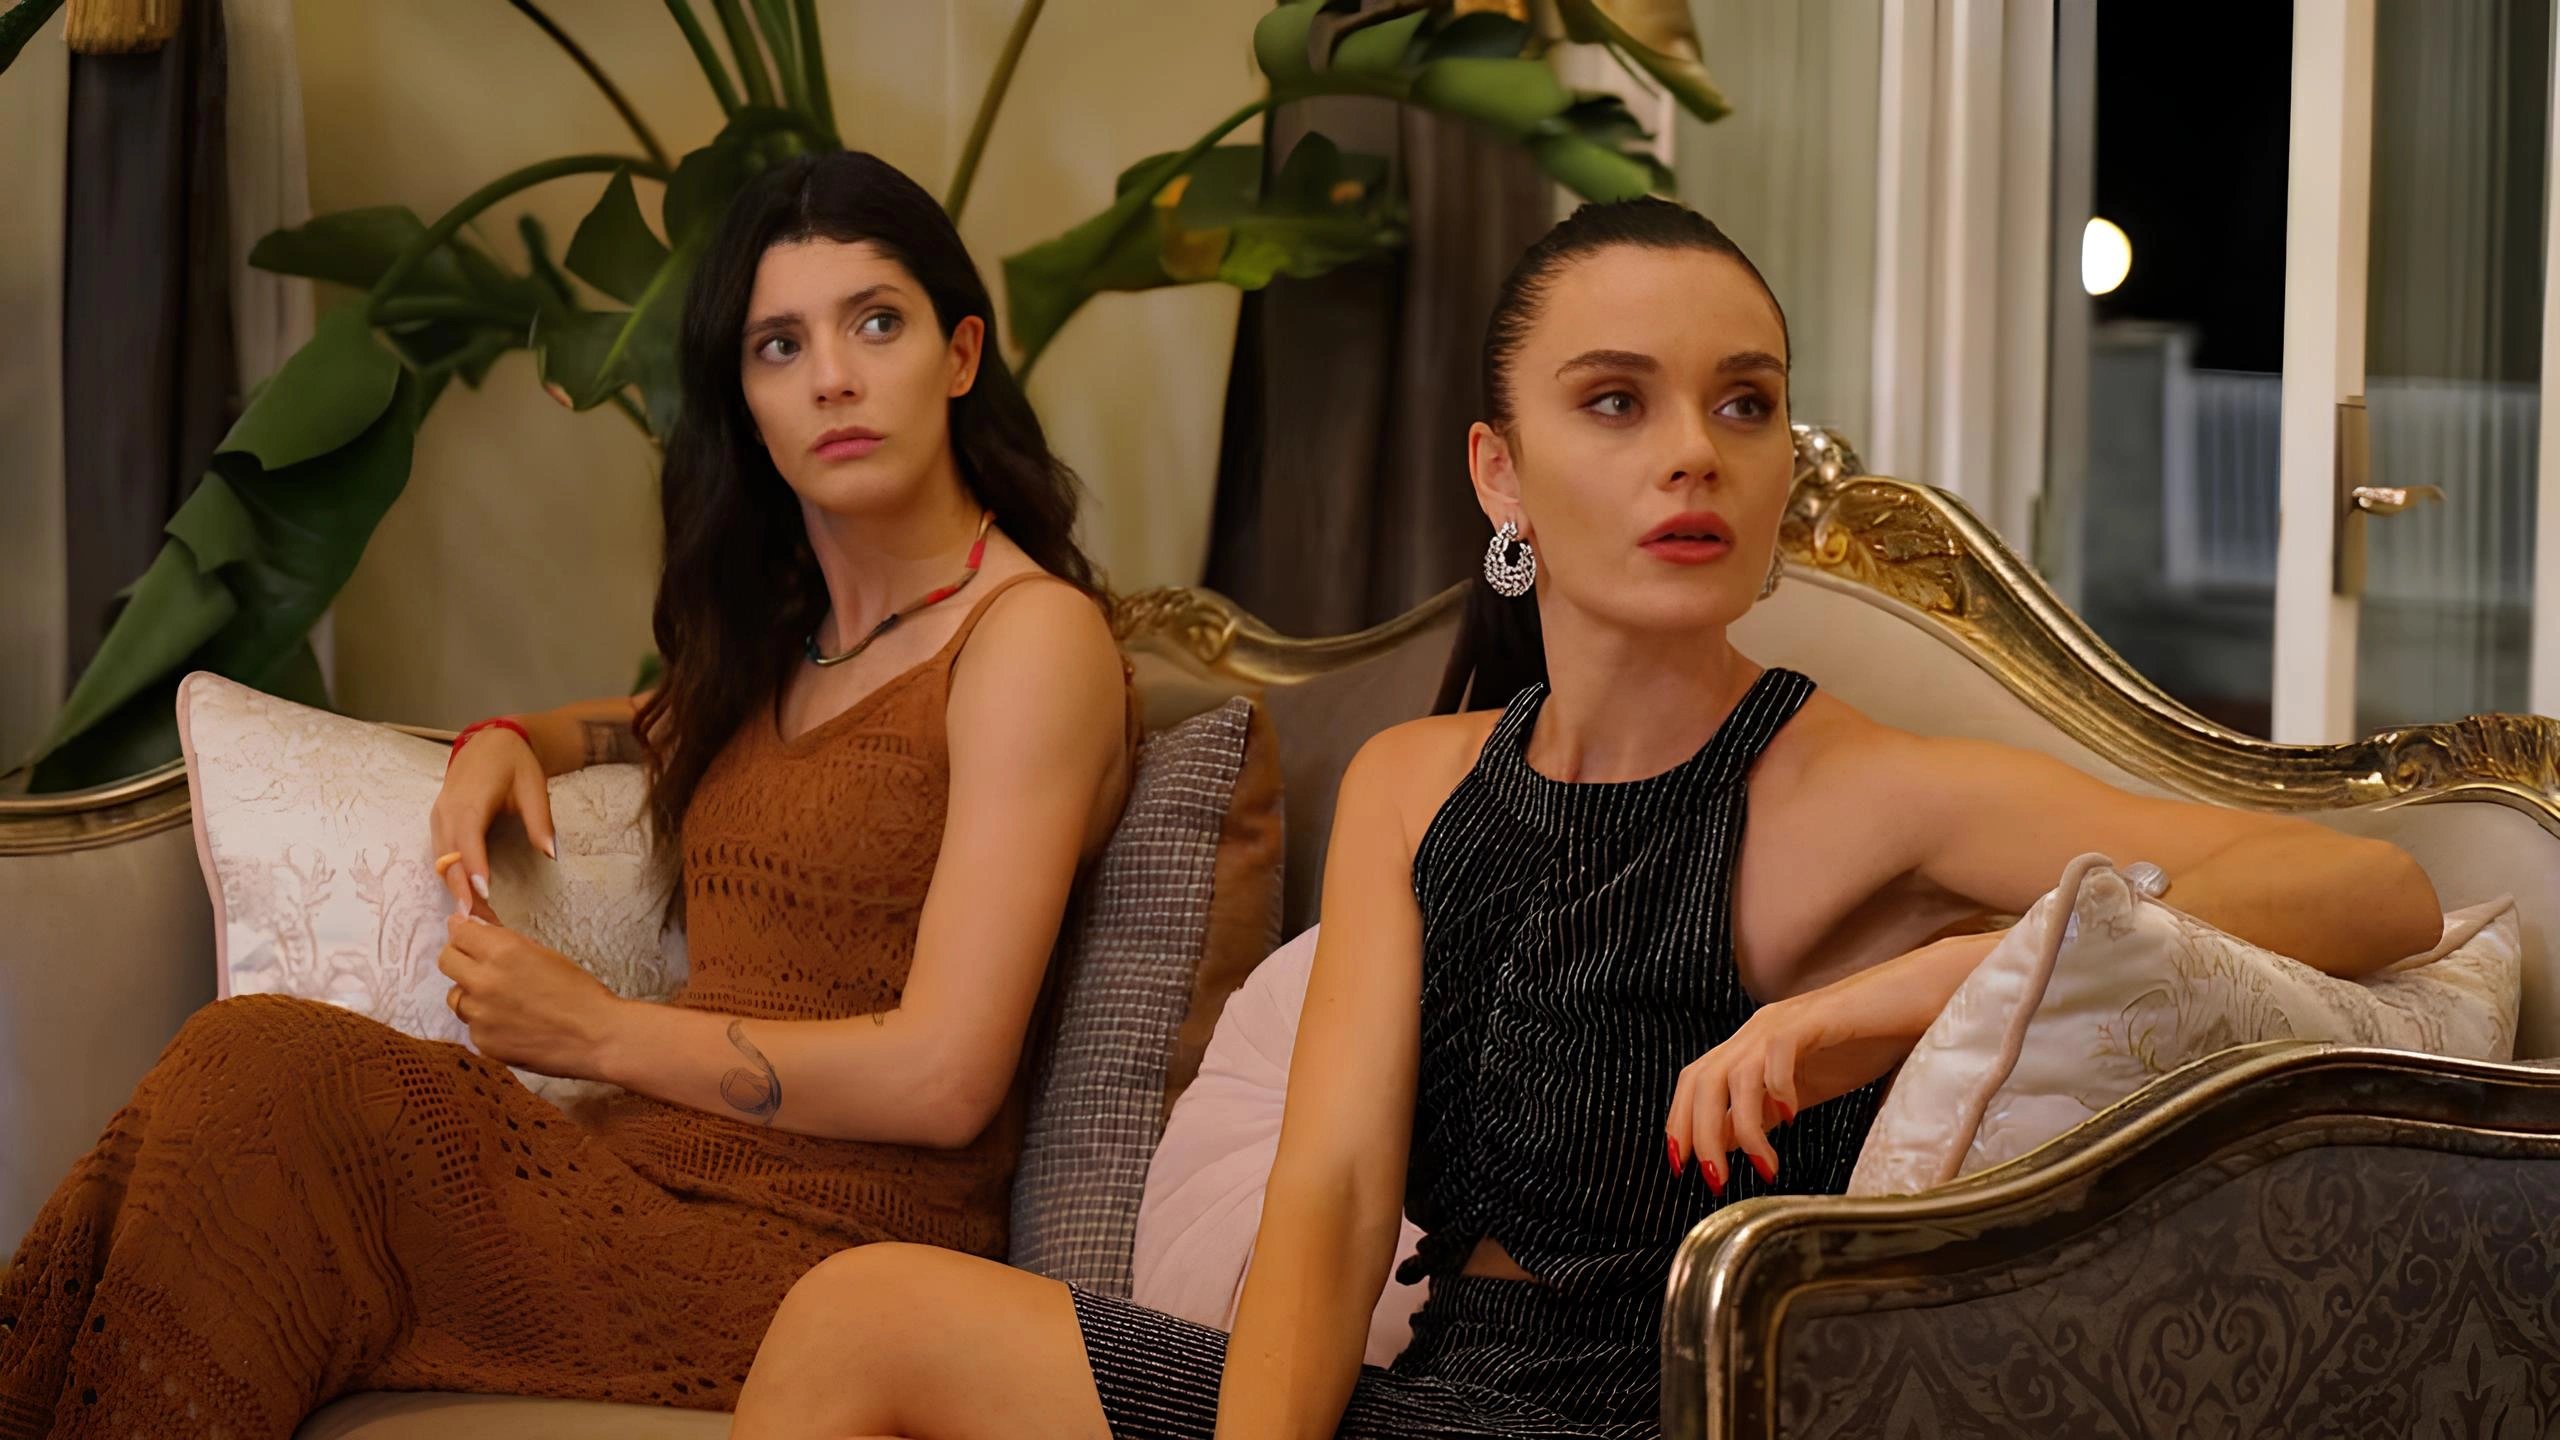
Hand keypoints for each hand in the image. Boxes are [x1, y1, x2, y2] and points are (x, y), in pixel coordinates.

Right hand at [429, 723, 556, 917]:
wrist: (489, 742)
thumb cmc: (514, 763)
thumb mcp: (534, 786)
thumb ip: (540, 820)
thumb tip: (551, 852)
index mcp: (469, 801)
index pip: (467, 838)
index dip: (473, 866)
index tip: (483, 894)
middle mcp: (447, 812)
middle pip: (447, 858)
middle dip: (461, 891)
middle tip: (478, 923)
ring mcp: (438, 819)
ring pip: (440, 861)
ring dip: (454, 889)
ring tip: (474, 919)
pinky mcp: (439, 825)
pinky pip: (440, 856)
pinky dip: (451, 878)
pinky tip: (466, 898)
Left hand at [437, 914, 623, 1078]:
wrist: (597, 1037)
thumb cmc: (579, 992)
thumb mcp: (544, 954)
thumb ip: (506, 941)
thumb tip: (477, 927)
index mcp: (502, 952)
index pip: (458, 933)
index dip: (463, 932)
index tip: (467, 933)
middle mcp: (483, 981)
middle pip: (446, 961)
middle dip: (459, 958)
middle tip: (478, 963)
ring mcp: (479, 1015)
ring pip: (456, 996)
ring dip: (471, 993)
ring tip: (502, 1000)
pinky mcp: (482, 1042)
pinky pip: (472, 1025)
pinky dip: (486, 1022)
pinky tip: (512, 1024)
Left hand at [1665, 931, 2001, 1189]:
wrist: (1921, 998)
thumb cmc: (1868, 1041)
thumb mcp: (1805, 1088)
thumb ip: (1764, 1112)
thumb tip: (1725, 1145)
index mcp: (1751, 1045)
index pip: (1694, 1081)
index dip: (1680, 1123)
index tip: (1682, 1169)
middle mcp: (1758, 1030)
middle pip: (1701, 1079)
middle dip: (1699, 1133)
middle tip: (1716, 1179)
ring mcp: (1786, 1021)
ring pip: (1735, 1074)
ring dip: (1742, 1127)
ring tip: (1766, 1167)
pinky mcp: (1818, 1018)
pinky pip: (1780, 1051)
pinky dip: (1777, 1087)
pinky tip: (1793, 1116)